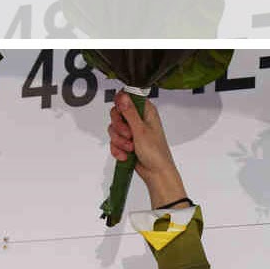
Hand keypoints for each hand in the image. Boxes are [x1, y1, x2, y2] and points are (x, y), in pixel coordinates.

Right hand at [107, 91, 187, 206]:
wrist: (156, 173)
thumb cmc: (156, 153)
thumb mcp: (141, 130)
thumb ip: (130, 112)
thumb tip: (122, 95)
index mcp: (146, 111)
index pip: (127, 96)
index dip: (121, 104)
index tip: (122, 115)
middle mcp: (138, 118)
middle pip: (116, 113)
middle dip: (119, 127)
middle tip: (128, 135)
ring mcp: (131, 130)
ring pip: (113, 128)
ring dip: (119, 141)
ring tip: (130, 148)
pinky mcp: (126, 141)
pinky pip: (114, 141)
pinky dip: (118, 149)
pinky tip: (126, 155)